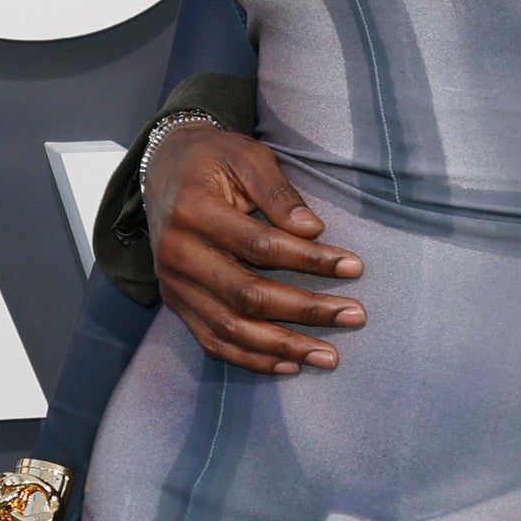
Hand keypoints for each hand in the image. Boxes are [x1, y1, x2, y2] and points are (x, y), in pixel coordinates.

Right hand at [146, 122, 364, 373]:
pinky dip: (251, 358)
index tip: (354, 266)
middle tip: (355, 315)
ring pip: (230, 328)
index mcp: (194, 212)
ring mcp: (173, 284)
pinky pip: (213, 341)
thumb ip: (279, 191)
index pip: (260, 245)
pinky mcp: (176, 302)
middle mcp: (177, 254)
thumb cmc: (216, 159)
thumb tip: (312, 230)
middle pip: (247, 294)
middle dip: (306, 309)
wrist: (165, 168)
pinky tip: (289, 364)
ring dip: (284, 346)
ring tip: (329, 356)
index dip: (309, 259)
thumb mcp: (248, 156)